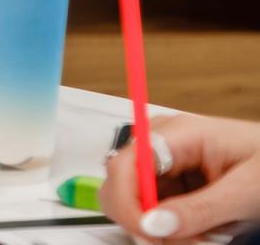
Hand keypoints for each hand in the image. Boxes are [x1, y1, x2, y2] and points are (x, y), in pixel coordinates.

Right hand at [101, 113, 259, 241]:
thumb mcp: (246, 190)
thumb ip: (201, 208)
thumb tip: (154, 224)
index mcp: (178, 133)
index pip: (126, 163)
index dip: (126, 200)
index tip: (148, 233)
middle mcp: (161, 145)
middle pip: (122, 185)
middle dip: (148, 221)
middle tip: (188, 241)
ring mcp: (163, 166)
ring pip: (137, 206)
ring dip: (167, 232)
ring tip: (208, 237)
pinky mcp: (170, 185)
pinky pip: (155, 214)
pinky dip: (176, 232)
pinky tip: (204, 232)